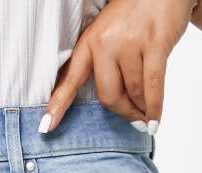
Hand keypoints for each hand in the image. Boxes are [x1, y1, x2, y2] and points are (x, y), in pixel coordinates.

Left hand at [38, 0, 197, 134]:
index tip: (45, 127)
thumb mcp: (109, 35)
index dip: (58, 105)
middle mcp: (106, 42)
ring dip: (141, 109)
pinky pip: (152, 86)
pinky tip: (154, 122)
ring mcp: (131, 42)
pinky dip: (154, 108)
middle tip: (133, 120)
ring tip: (146, 115)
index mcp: (90, 42)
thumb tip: (113, 104)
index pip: (70, 79)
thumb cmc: (135, 16)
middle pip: (108, 95)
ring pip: (133, 92)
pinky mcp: (155, 42)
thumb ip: (104, 65)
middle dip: (122, 113)